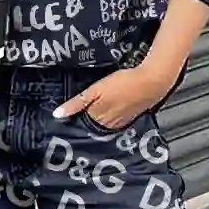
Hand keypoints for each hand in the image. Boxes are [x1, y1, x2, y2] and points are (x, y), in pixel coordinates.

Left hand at [54, 63, 177, 130]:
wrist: (151, 82)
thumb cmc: (122, 83)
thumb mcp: (95, 90)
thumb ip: (77, 103)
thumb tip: (57, 115)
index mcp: (97, 118)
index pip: (79, 123)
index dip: (72, 119)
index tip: (63, 119)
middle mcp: (107, 124)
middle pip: (91, 126)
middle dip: (83, 122)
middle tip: (75, 116)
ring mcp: (119, 122)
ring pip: (102, 125)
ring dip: (96, 122)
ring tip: (92, 113)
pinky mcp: (129, 117)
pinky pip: (114, 122)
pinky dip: (109, 119)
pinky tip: (109, 112)